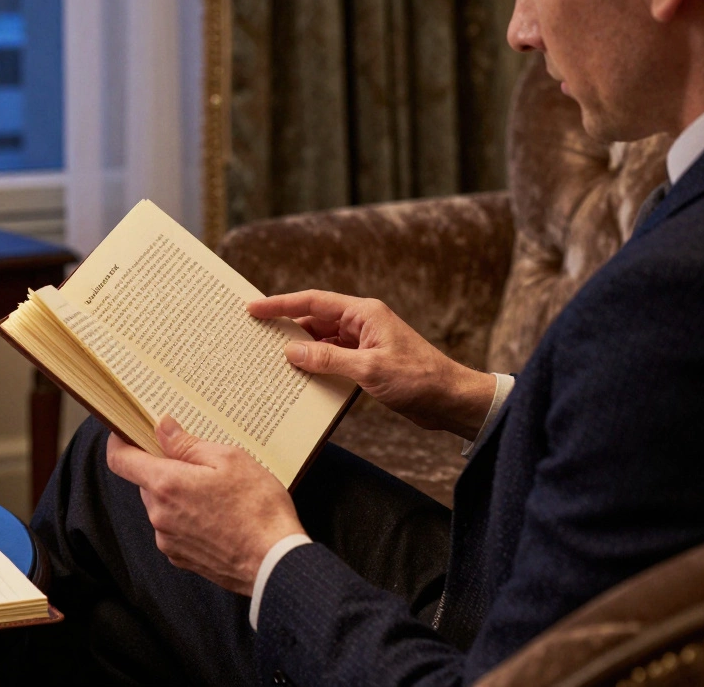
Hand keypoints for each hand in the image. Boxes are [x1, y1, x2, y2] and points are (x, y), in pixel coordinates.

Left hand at [106, 416, 304, 595]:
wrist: (275, 562)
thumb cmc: (258, 509)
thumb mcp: (229, 459)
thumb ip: (188, 443)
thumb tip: (162, 427)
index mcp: (166, 484)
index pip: (120, 460)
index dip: (119, 442)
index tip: (127, 433)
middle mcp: (159, 514)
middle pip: (147, 482)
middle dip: (166, 469)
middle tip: (201, 465)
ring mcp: (168, 539)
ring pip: (162, 506)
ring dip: (179, 495)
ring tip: (218, 495)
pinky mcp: (180, 557)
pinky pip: (174, 528)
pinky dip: (188, 519)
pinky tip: (218, 518)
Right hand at [249, 290, 494, 440]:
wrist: (451, 400)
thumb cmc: (418, 379)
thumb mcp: (369, 369)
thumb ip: (328, 359)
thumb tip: (292, 352)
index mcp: (363, 313)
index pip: (312, 302)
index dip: (280, 304)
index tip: (253, 308)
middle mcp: (361, 324)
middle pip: (314, 320)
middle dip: (286, 328)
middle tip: (255, 336)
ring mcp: (364, 343)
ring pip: (321, 341)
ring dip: (300, 351)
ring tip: (270, 359)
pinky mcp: (366, 363)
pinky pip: (332, 359)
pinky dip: (315, 366)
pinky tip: (299, 378)